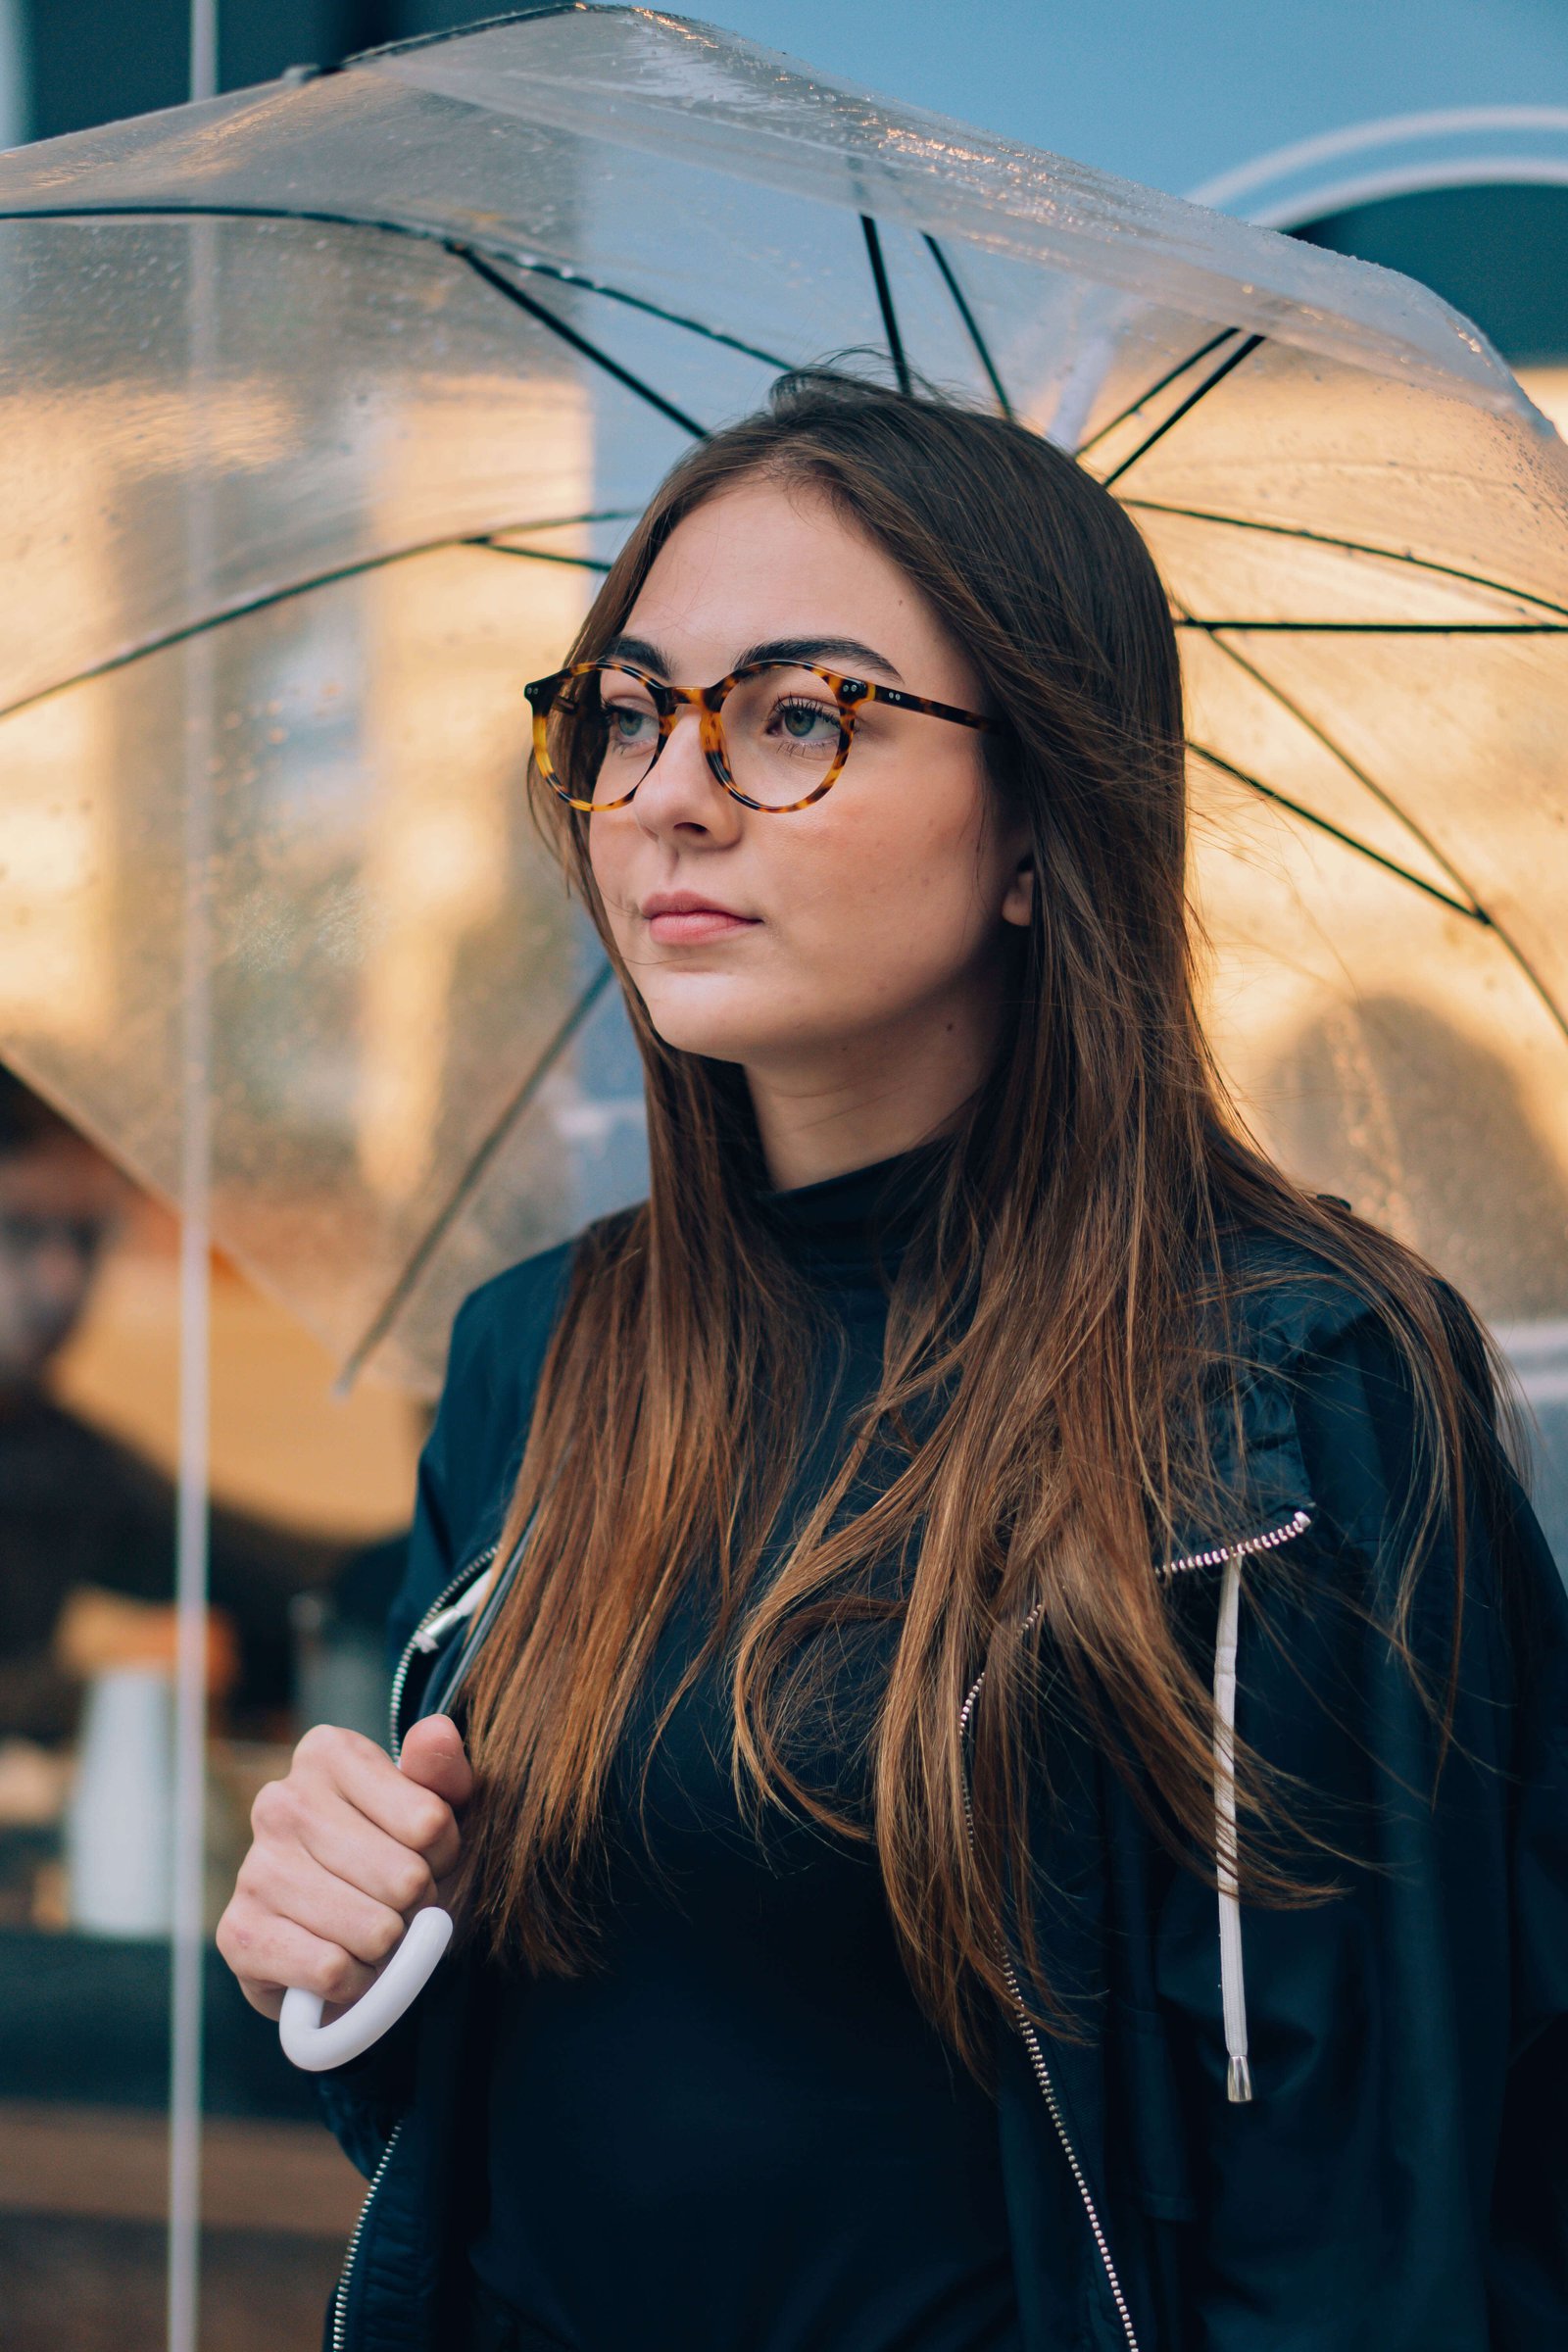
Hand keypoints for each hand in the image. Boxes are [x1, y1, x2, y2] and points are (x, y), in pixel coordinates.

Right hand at [216, 1716, 471, 2022]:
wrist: (343, 1938)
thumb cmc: (400, 1859)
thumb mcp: (439, 1809)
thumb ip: (443, 1769)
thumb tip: (437, 1731)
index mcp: (328, 1753)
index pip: (430, 1821)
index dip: (445, 1854)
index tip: (425, 1854)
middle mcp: (280, 1801)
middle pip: (405, 1879)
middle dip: (417, 1906)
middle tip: (399, 1902)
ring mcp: (254, 1867)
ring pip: (374, 1930)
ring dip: (388, 1947)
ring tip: (371, 1930)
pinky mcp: (238, 1935)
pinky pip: (333, 1971)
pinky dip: (354, 1982)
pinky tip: (343, 1962)